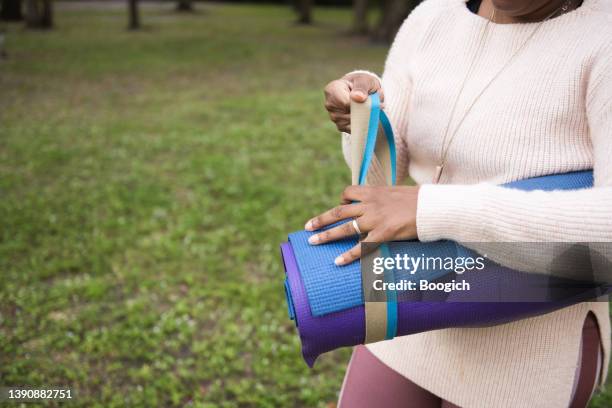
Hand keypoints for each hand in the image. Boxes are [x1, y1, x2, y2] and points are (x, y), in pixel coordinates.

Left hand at [305, 185, 419, 265]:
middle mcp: (370, 204)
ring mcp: (375, 219)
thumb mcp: (400, 192)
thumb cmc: (421, 200)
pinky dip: (348, 255)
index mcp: (374, 191)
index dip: (342, 199)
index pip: (349, 192)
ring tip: (312, 242)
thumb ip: (387, 197)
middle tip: (308, 227)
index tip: (339, 204)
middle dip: (322, 219)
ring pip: (344, 227)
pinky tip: (338, 262)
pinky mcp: (383, 233)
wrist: (433, 207)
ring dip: (326, 235)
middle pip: (339, 211)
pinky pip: (361, 246)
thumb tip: (388, 201)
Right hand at [324, 72, 382, 132]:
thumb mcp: (365, 80)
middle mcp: (330, 104)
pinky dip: (361, 124)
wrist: (363, 92)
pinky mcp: (340, 126)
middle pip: (348, 114)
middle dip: (362, 111)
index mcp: (332, 90)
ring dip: (363, 117)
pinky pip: (353, 129)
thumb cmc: (363, 84)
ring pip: (352, 123)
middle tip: (371, 103)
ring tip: (366, 107)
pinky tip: (363, 115)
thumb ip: (362, 87)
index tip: (366, 98)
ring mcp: (333, 117)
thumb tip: (358, 97)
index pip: (345, 103)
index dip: (358, 104)